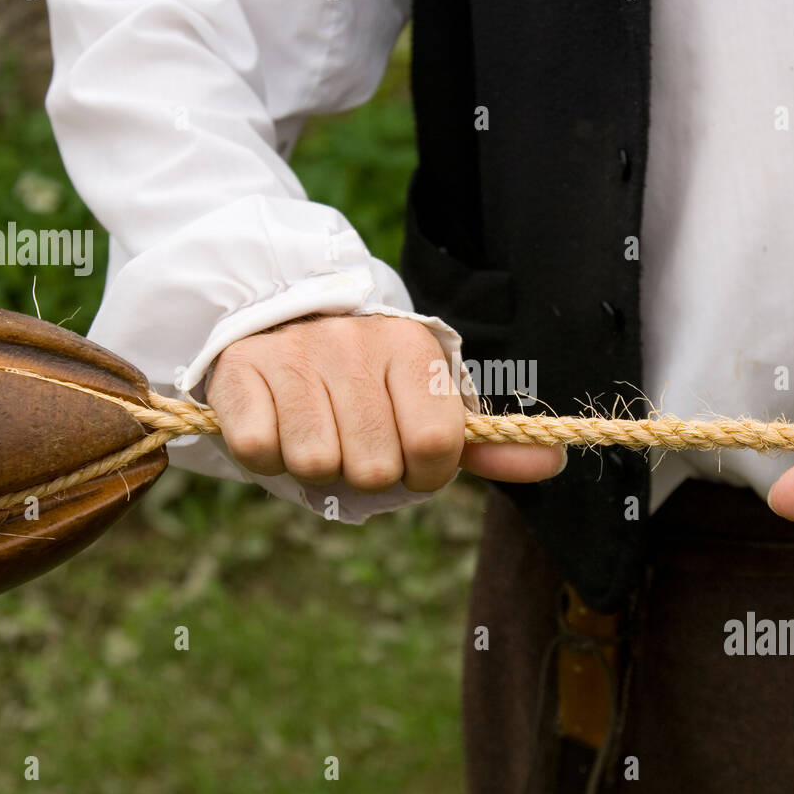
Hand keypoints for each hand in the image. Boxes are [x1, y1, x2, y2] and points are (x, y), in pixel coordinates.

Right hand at [207, 314, 563, 492]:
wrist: (280, 319)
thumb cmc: (368, 379)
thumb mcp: (431, 401)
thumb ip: (488, 442)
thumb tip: (553, 466)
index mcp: (414, 349)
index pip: (435, 448)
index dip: (423, 474)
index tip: (409, 460)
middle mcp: (357, 344)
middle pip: (374, 467)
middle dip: (365, 472)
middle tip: (353, 439)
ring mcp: (296, 355)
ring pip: (316, 464)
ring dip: (315, 465)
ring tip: (315, 428)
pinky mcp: (240, 371)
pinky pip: (259, 451)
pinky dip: (265, 456)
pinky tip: (276, 423)